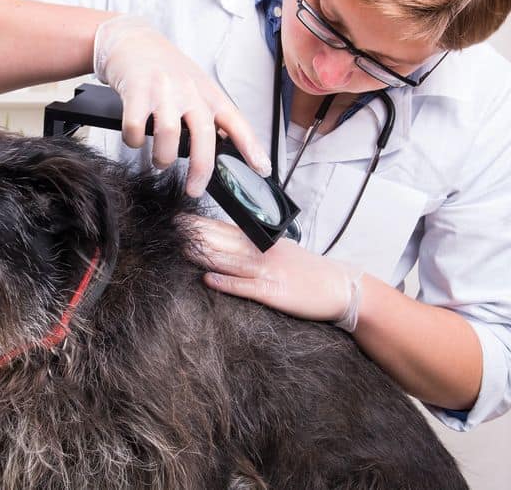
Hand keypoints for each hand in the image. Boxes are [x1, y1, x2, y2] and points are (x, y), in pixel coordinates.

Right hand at [94, 14, 271, 196]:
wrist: (132, 40)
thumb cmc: (165, 69)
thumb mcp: (196, 87)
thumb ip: (208, 115)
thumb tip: (225, 148)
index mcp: (208, 93)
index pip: (236, 122)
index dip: (252, 147)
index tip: (262, 169)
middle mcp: (189, 91)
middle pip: (203, 134)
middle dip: (201, 168)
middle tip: (194, 188)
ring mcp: (162, 90)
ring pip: (167, 134)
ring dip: (162, 157)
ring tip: (159, 161)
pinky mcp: (136, 90)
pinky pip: (136, 127)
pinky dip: (134, 141)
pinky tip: (135, 139)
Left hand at [181, 214, 364, 329]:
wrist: (341, 287)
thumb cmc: (310, 272)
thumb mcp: (283, 252)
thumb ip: (256, 247)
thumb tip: (228, 245)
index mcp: (263, 242)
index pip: (226, 229)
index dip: (201, 224)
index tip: (178, 218)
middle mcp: (263, 253)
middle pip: (223, 241)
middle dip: (196, 234)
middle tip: (169, 227)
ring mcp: (268, 271)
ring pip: (230, 260)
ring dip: (204, 254)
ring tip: (179, 248)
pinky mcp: (274, 292)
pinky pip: (246, 286)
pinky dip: (226, 283)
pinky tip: (207, 279)